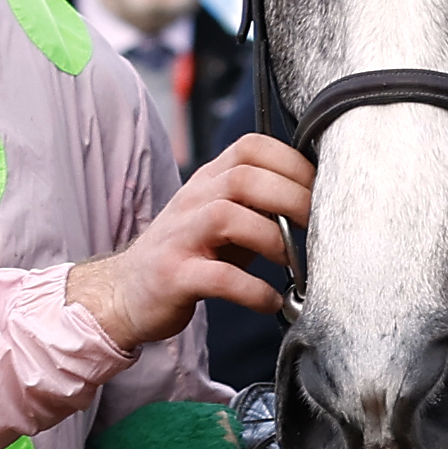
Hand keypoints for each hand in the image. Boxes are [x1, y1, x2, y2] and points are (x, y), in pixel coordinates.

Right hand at [72, 134, 307, 358]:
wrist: (126, 291)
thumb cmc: (189, 253)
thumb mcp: (224, 218)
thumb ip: (262, 205)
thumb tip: (319, 202)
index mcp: (209, 180)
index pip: (251, 147)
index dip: (292, 162)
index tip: (321, 189)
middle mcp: (193, 201)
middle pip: (244, 178)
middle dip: (292, 199)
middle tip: (317, 228)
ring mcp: (180, 237)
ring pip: (227, 217)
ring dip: (273, 240)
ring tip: (294, 264)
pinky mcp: (174, 276)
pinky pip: (218, 277)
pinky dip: (253, 290)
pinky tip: (271, 300)